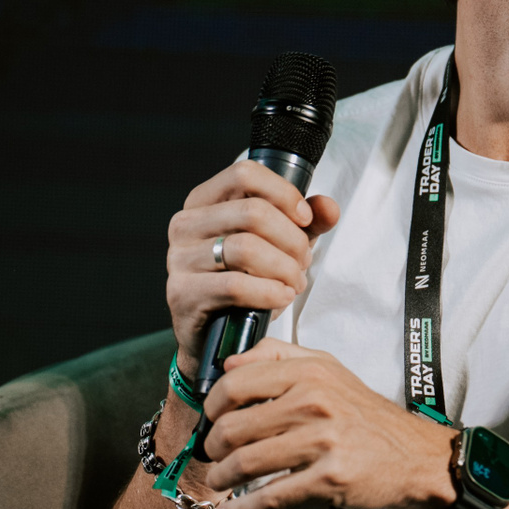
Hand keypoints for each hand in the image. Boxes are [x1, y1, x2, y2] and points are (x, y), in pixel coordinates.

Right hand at [165, 161, 340, 374]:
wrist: (217, 335)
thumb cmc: (247, 281)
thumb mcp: (281, 245)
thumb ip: (306, 223)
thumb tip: (329, 207)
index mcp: (204, 201)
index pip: (244, 174)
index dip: (283, 193)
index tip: (305, 219)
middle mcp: (185, 224)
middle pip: (252, 212)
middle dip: (291, 239)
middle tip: (304, 262)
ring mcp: (179, 259)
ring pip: (245, 248)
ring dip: (283, 268)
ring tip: (295, 283)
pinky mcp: (182, 293)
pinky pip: (235, 285)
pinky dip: (269, 291)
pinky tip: (282, 297)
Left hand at [199, 341, 457, 508]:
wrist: (415, 456)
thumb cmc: (365, 414)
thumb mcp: (329, 369)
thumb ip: (279, 355)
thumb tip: (229, 363)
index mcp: (309, 372)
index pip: (235, 384)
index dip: (212, 406)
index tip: (211, 419)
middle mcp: (313, 403)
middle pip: (233, 428)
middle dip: (212, 448)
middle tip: (213, 456)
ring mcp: (321, 443)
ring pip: (245, 464)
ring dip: (220, 478)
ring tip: (219, 481)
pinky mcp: (328, 480)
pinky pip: (270, 498)